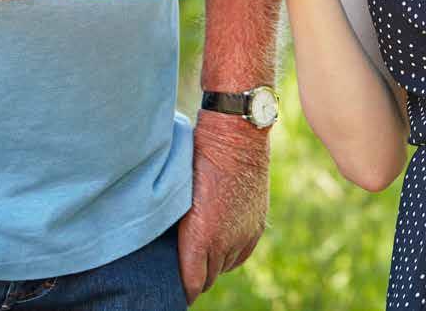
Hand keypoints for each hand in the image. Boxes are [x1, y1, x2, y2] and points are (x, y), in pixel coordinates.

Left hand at [178, 109, 269, 302]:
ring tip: (201, 251)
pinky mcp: (257, 225)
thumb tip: (168, 243)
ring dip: (214, 262)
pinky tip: (221, 243)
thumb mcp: (177, 192)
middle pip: (208, 277)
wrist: (237, 136)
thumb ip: (177, 224)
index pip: (192, 283)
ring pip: (225, 266)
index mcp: (201, 236)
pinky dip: (230, 254)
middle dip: (196, 274)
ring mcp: (244, 234)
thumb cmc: (199, 157)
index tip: (173, 287)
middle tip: (183, 264)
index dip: (182, 289)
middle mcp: (225, 241)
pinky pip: (242, 255)